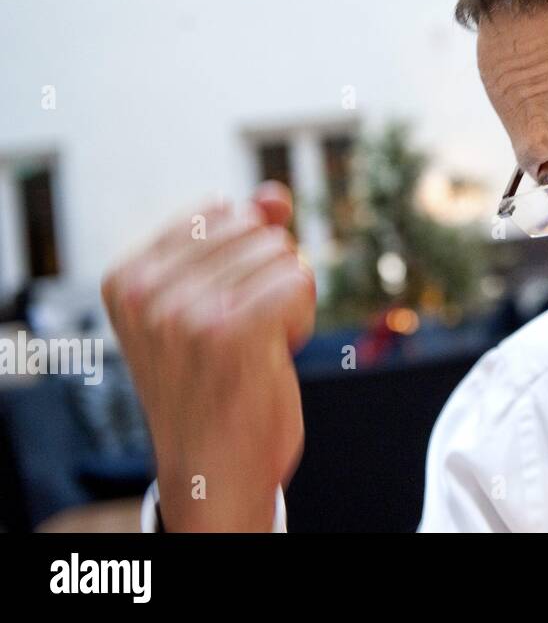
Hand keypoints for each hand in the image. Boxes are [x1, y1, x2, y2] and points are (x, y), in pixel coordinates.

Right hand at [101, 181, 315, 530]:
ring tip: (255, 349)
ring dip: (288, 303)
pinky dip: (302, 319)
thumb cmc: (218, 381)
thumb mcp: (218, 298)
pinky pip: (300, 282)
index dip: (245, 259)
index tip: (220, 312)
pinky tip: (274, 356)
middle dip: (271, 279)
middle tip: (243, 336)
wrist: (214, 470)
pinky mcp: (229, 332)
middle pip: (260, 230)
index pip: (225, 211)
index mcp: (128, 274)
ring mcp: (182, 311)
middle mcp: (145, 290)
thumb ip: (245, 237)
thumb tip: (274, 193)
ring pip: (285, 256)